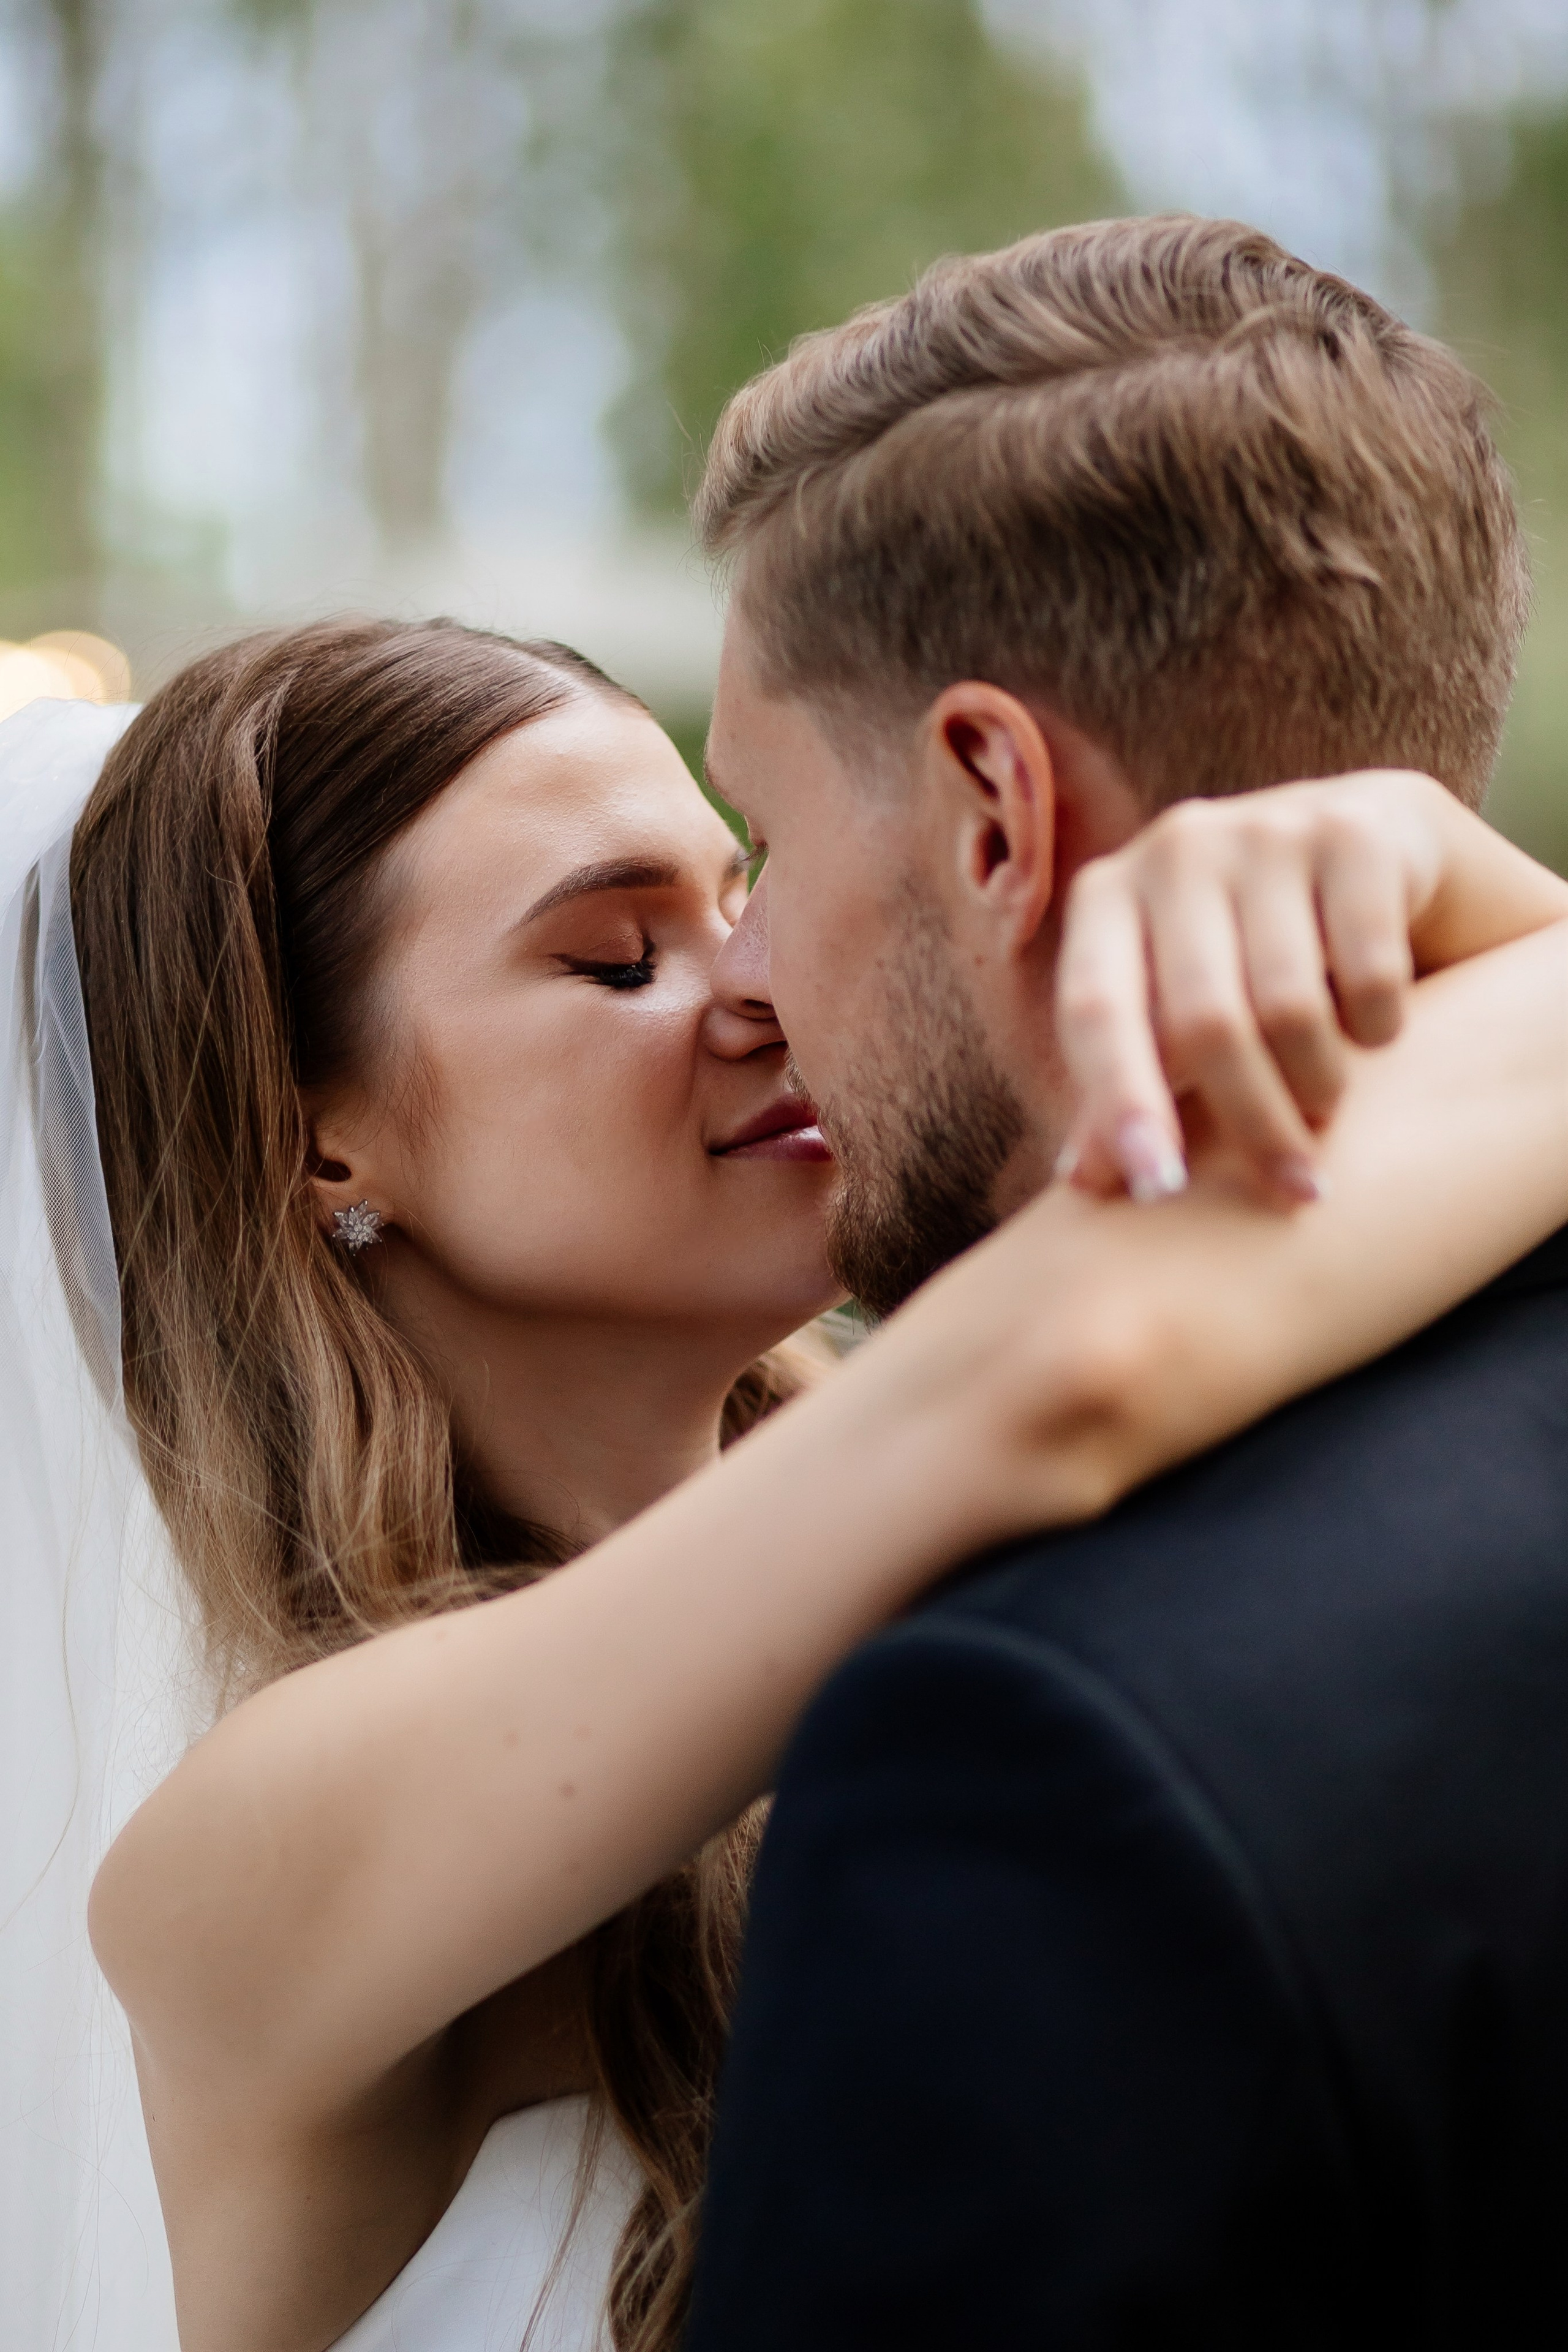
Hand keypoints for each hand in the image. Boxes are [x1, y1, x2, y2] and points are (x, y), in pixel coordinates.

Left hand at [1052, 771, 1461, 1206]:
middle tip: (1293, 1187)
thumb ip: (1126, 1081)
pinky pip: (1370, 972)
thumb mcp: (1173, 1005)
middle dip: (1252, 1122)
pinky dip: (1378, 1029)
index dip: (1120, 1104)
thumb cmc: (1245, 951)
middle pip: (1203, 1020)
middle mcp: (1176, 849)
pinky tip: (1378, 1035)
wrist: (1369, 841)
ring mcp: (1267, 830)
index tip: (1158, 1190)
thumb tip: (1082, 1186)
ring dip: (1318, 1086)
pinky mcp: (1355, 834)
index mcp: (1106, 896)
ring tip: (1328, 1109)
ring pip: (1289, 1005)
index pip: (1094, 1010)